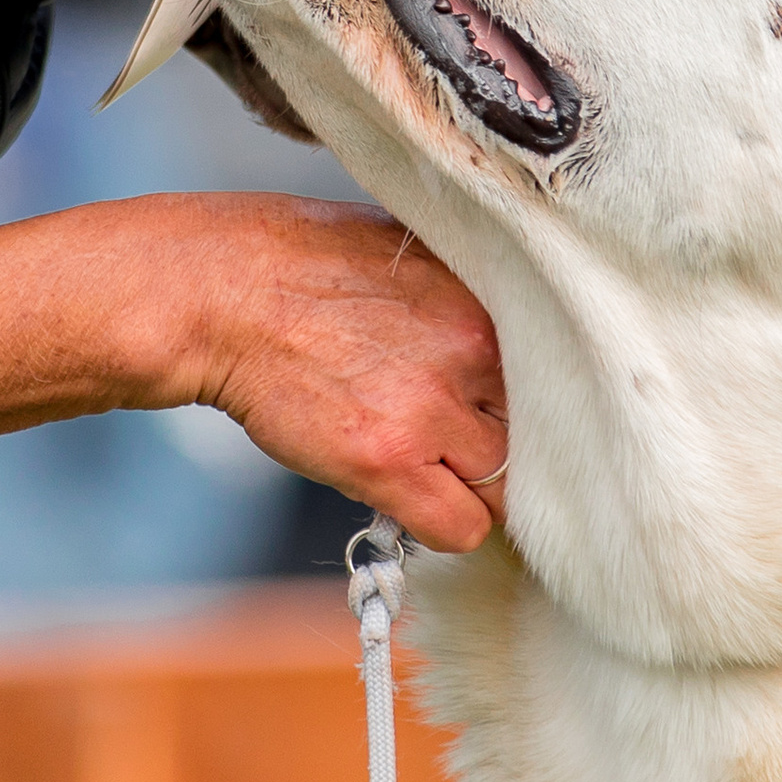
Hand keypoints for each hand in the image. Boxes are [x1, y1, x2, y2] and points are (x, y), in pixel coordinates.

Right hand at [182, 196, 508, 552]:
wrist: (223, 291)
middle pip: (543, 436)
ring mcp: (433, 409)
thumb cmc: (302, 263)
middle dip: (507, 445)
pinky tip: (412, 494)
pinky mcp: (387, 460)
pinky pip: (461, 529)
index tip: (505, 411)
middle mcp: (474, 350)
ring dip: (474, 487)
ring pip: (508, 490)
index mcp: (488, 296)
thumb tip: (509, 340)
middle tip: (466, 443)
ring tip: (432, 466)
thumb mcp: (409, 252)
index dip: (531, 401)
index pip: (559, 378)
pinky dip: (444, 524)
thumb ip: (467, 297)